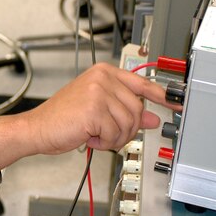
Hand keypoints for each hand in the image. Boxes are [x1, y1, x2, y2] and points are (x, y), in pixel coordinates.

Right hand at [0, 63, 177, 169]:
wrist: (38, 129)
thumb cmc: (62, 119)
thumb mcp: (99, 111)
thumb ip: (126, 110)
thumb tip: (152, 118)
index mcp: (104, 73)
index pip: (142, 84)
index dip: (162, 96)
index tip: (177, 104)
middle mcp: (102, 78)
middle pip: (137, 109)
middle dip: (126, 128)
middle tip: (107, 133)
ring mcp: (98, 92)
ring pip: (128, 123)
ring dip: (115, 137)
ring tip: (96, 135)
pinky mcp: (94, 109)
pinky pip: (116, 133)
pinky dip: (105, 142)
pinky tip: (90, 137)